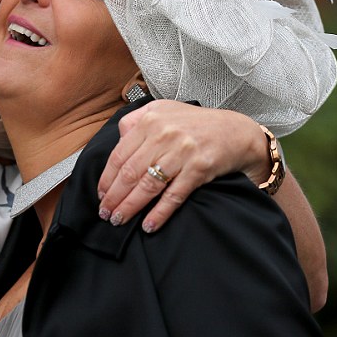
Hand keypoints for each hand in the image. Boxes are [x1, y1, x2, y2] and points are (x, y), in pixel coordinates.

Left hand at [97, 101, 268, 231]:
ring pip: (148, 185)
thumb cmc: (196, 125)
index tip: (100, 195)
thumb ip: (136, 122)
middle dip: (114, 197)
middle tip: (105, 213)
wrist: (236, 132)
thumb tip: (116, 141)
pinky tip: (148, 225)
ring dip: (130, 207)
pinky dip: (159, 213)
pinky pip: (173, 196)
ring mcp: (182, 151)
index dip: (107, 179)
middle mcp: (164, 134)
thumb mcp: (163, 111)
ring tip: (119, 220)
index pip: (119, 155)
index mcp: (150, 119)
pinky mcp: (199, 168)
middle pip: (130, 172)